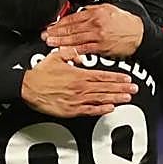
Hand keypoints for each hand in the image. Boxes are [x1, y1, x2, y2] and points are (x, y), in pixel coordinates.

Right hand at [20, 47, 137, 117]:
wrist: (28, 88)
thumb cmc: (41, 73)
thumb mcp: (56, 56)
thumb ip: (70, 53)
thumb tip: (79, 54)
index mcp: (79, 74)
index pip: (103, 76)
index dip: (117, 78)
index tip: (127, 79)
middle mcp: (80, 88)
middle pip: (106, 88)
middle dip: (122, 88)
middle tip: (134, 90)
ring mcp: (77, 100)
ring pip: (101, 99)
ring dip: (116, 99)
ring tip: (127, 98)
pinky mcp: (71, 110)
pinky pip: (89, 111)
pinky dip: (101, 110)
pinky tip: (110, 108)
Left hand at [43, 4, 143, 56]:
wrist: (139, 34)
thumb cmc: (124, 22)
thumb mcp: (108, 9)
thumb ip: (92, 10)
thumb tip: (78, 12)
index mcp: (95, 12)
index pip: (72, 17)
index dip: (59, 22)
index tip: (50, 25)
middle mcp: (95, 23)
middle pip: (71, 28)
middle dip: (56, 32)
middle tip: (45, 35)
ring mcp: (98, 36)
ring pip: (75, 39)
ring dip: (61, 41)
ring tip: (50, 42)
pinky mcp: (101, 48)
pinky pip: (83, 49)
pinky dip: (73, 50)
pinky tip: (64, 51)